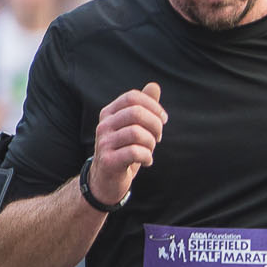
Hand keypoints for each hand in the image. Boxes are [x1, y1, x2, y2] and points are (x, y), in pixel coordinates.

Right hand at [90, 82, 164, 205]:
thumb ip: (143, 107)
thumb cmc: (124, 150)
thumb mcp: (134, 127)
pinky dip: (148, 157)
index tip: (163, 119)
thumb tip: (154, 86)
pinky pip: (135, 152)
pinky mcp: (108, 161)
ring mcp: (104, 142)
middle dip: (156, 125)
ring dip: (151, 143)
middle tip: (158, 137)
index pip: (132, 97)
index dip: (153, 106)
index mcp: (109, 113)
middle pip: (136, 113)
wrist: (106, 180)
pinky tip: (147, 162)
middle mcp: (104, 125)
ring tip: (149, 150)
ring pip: (137, 133)